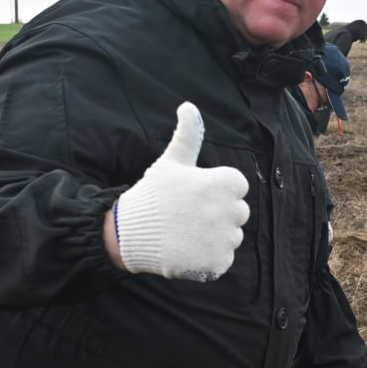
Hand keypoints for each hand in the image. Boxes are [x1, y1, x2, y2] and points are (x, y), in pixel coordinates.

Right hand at [114, 102, 249, 279]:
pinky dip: (209, 259)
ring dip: (214, 237)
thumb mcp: (171, 162)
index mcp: (223, 183)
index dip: (216, 190)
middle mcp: (228, 210)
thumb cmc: (152, 195)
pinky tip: (188, 250)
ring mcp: (223, 238)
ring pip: (232, 237)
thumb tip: (188, 105)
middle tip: (188, 215)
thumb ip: (188, 135)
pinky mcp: (218, 262)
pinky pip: (224, 259)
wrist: (128, 234)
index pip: (237, 187)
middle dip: (218, 214)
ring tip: (186, 233)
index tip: (194, 195)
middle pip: (238, 213)